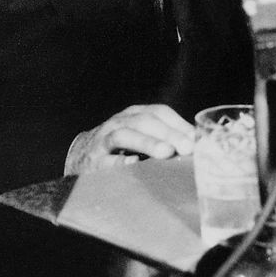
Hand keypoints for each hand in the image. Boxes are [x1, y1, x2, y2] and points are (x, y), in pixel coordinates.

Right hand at [64, 104, 195, 174]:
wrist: (79, 156)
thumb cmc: (119, 147)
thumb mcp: (139, 135)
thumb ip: (164, 137)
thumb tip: (196, 145)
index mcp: (133, 115)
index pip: (158, 112)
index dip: (178, 123)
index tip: (196, 138)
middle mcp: (119, 123)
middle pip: (145, 121)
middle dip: (168, 133)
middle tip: (187, 147)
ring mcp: (104, 141)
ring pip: (125, 135)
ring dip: (147, 142)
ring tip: (167, 152)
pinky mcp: (93, 161)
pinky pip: (106, 160)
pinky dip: (120, 162)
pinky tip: (134, 165)